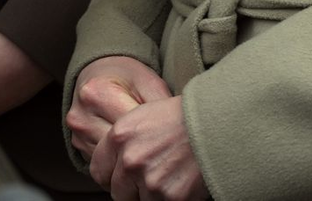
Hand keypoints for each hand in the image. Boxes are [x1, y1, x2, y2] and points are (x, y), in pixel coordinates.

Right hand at [66, 55, 171, 161]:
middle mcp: (82, 115)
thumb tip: (181, 136)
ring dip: (133, 165)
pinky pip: (105, 165)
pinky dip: (121, 164)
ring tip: (154, 157)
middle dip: (147, 155)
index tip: (174, 143)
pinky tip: (136, 156)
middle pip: (120, 152)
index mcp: (97, 93)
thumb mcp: (148, 83)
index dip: (157, 139)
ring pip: (112, 164)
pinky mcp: (78, 144)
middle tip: (168, 156)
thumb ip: (161, 107)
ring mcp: (77, 132)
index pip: (132, 131)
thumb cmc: (127, 76)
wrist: (99, 70)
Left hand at [89, 95, 207, 200]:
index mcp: (119, 137)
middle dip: (130, 190)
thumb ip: (122, 144)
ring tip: (167, 178)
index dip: (110, 177)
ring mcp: (151, 181)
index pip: (98, 171)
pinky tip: (178, 185)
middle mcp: (131, 160)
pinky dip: (168, 200)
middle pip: (117, 192)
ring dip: (150, 196)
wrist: (213, 125)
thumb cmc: (179, 119)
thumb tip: (114, 167)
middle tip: (148, 180)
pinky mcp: (172, 198)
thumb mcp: (140, 118)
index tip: (119, 178)